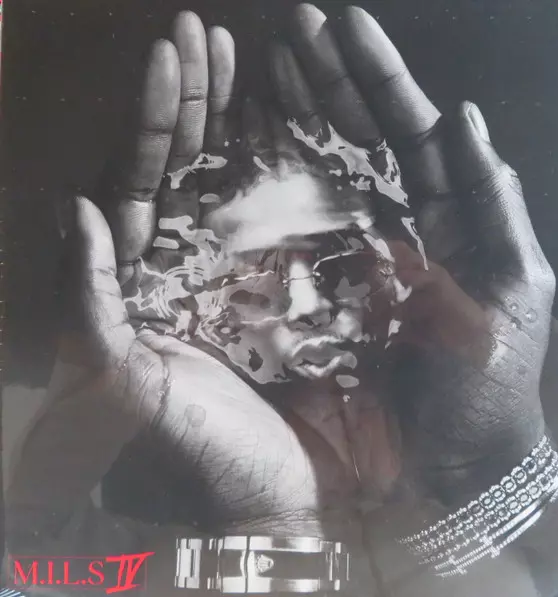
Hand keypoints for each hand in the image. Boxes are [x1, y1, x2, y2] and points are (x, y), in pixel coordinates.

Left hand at [65, 12, 355, 537]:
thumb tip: (75, 210)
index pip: (142, 182)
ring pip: (236, 182)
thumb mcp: (127, 383)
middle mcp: (191, 265)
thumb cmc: (198, 453)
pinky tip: (296, 122)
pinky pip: (289, 219)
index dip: (155, 119)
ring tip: (244, 55)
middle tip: (204, 34)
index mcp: (147, 282)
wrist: (271, 493)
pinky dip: (291, 169)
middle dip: (193, 98)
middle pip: (186, 167)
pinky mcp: (292, 288)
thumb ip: (94, 304)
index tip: (169, 54)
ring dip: (237, 118)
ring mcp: (244, 271)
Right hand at [269, 4, 553, 502]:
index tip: (343, 25)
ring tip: (271, 65)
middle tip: (294, 25)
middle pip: (365, 141)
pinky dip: (281, 194)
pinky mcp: (328, 295)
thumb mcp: (512, 285)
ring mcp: (360, 258)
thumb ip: (492, 203)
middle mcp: (402, 226)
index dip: (379, 79)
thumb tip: (465, 117)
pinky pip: (304, 237)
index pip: (412, 130)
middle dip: (333, 81)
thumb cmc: (492, 381)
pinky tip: (257, 153)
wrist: (458, 457)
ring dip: (304, 121)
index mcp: (452, 217)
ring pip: (330, 177)